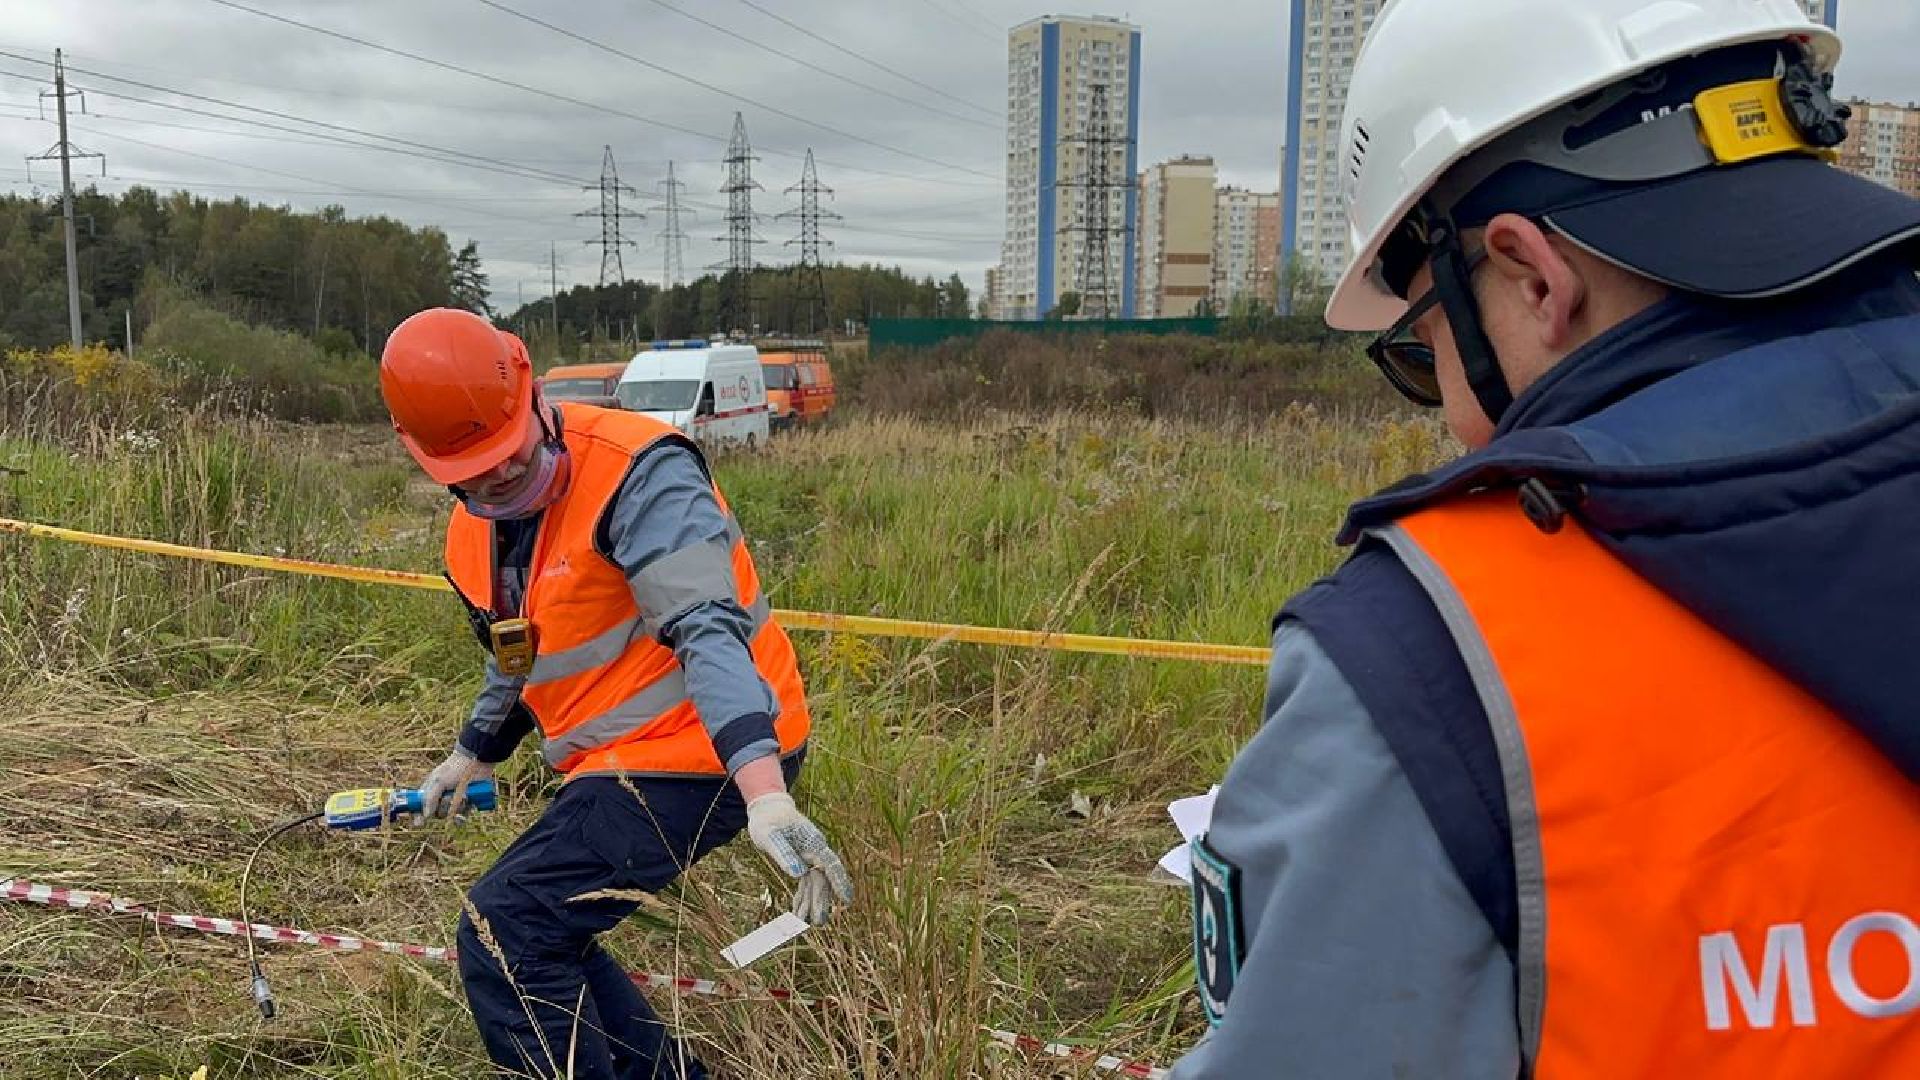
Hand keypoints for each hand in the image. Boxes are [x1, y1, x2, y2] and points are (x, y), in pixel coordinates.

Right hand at [415, 745, 493, 822]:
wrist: (476, 763)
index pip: (420, 807)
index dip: (419, 815)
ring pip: (449, 815)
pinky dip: (461, 817)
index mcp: (430, 791)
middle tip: (448, 796)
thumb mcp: (439, 781)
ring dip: (456, 807)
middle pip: (436, 814)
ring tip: (463, 795)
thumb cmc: (454, 769)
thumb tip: (426, 816)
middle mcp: (441, 798)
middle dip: (443, 807)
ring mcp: (454, 802)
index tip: (419, 822)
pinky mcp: (466, 805)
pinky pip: (460, 819)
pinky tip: (462, 813)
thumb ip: (430, 799)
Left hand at [745, 793, 854, 923]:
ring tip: (805, 923)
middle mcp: (815, 850)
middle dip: (821, 901)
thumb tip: (799, 874)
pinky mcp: (802, 861)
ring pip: (815, 883)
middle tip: (818, 923)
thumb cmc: (768, 821)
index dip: (839, 883)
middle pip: (823, 879)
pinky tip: (797, 910)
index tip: (846, 900)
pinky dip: (802, 896)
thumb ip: (783, 853)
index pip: (830, 865)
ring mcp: (810, 856)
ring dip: (812, 902)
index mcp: (812, 843)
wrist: (767, 809)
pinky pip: (806, 882)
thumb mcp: (769, 836)